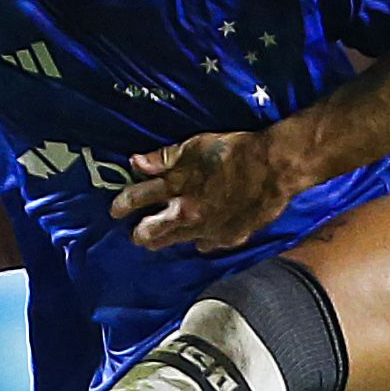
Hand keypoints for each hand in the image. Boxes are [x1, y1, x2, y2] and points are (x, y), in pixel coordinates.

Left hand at [111, 129, 298, 252]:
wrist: (275, 167)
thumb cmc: (235, 151)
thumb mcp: (195, 146)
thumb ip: (164, 158)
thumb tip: (135, 163)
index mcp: (177, 187)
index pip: (137, 199)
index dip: (121, 206)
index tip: (115, 211)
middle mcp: (187, 214)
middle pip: (150, 234)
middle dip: (140, 234)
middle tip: (138, 230)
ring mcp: (208, 230)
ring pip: (175, 243)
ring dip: (166, 238)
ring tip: (166, 233)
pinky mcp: (228, 239)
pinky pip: (205, 245)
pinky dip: (200, 238)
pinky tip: (202, 232)